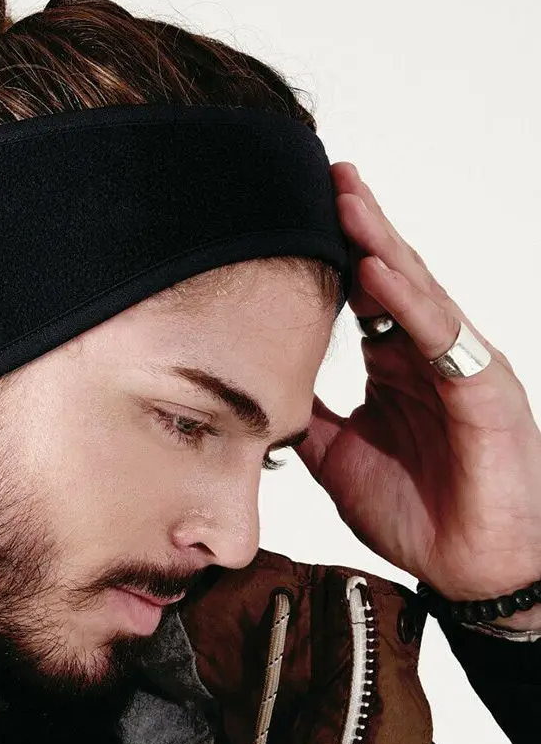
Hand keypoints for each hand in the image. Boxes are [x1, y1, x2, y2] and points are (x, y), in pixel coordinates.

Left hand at [295, 163, 540, 629]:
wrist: (471, 569)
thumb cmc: (416, 510)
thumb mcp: (338, 457)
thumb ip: (308, 417)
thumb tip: (260, 388)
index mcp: (395, 365)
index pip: (360, 296)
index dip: (331, 256)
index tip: (292, 215)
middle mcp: (427, 356)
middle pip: (390, 277)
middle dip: (358, 225)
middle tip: (324, 174)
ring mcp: (459, 368)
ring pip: (418, 293)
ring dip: (381, 243)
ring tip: (346, 199)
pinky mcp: (485, 392)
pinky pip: (442, 339)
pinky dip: (410, 303)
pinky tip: (379, 271)